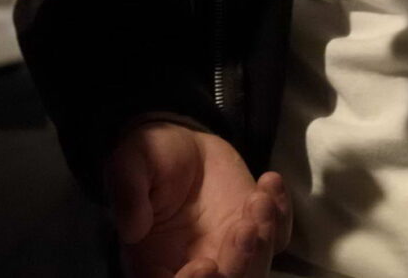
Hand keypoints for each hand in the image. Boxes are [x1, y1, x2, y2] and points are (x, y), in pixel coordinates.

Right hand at [106, 122, 289, 277]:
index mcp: (157, 266)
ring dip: (264, 243)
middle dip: (240, 267)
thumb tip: (132, 228)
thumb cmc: (149, 158)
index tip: (204, 265)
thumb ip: (127, 192)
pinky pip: (279, 238)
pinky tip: (269, 184)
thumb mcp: (129, 163)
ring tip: (259, 200)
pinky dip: (281, 216)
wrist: (183, 143)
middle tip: (245, 228)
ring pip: (255, 272)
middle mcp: (197, 269)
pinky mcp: (257, 232)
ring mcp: (231, 254)